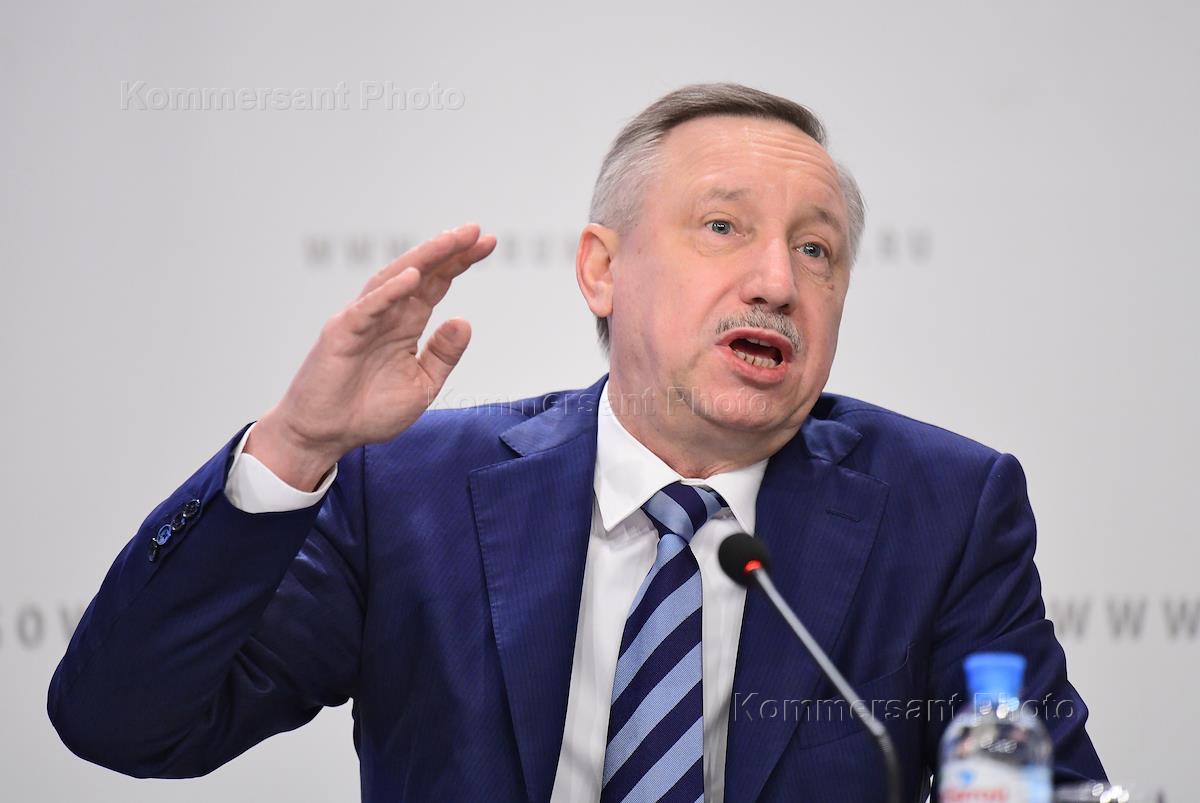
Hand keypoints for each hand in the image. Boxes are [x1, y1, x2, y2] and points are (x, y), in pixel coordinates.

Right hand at [246, 223, 496, 489]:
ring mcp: (362, 320)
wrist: (326, 436)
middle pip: (419, 273)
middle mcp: (385, 314)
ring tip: (450, 242)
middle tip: (475, 231)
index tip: (488, 243)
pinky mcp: (341, 334)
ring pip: (393, 280)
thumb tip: (465, 321)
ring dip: (423, 259)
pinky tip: (412, 276)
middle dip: (447, 251)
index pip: (436, 284)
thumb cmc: (369, 411)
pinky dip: (389, 292)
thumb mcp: (421, 385)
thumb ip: (443, 355)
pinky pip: (368, 308)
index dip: (460, 262)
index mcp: (405, 324)